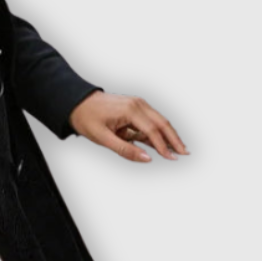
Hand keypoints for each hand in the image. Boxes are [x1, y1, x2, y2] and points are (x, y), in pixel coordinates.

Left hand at [68, 91, 188, 162]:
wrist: (76, 102)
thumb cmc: (87, 118)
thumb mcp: (103, 138)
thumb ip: (126, 150)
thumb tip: (147, 158)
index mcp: (129, 109)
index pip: (152, 130)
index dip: (163, 146)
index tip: (172, 158)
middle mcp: (136, 104)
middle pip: (161, 122)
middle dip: (174, 138)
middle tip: (184, 153)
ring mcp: (136, 103)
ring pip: (158, 120)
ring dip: (168, 135)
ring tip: (178, 149)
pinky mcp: (135, 106)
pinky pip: (150, 120)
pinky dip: (158, 131)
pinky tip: (164, 143)